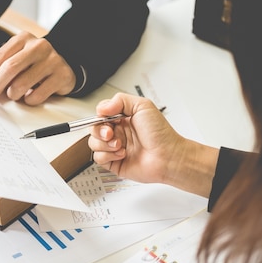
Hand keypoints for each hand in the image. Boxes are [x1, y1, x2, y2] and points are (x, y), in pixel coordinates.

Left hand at [0, 32, 75, 104]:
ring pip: (22, 84)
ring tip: (16, 93)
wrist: (63, 67)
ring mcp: (52, 59)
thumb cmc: (32, 66)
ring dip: (13, 95)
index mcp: (21, 39)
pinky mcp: (62, 74)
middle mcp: (37, 45)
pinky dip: (29, 100)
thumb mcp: (12, 63)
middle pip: (9, 68)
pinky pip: (37, 95)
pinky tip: (32, 95)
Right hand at [89, 92, 218, 196]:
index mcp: (122, 118)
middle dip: (99, 130)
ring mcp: (115, 148)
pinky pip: (98, 158)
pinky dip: (108, 155)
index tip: (107, 117)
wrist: (168, 157)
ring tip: (120, 145)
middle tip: (110, 133)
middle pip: (94, 129)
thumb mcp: (143, 106)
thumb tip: (102, 108)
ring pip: (93, 143)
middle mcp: (118, 132)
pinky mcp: (114, 162)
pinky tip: (121, 153)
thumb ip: (120, 100)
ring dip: (104, 144)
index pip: (100, 114)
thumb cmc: (161, 134)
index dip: (100, 116)